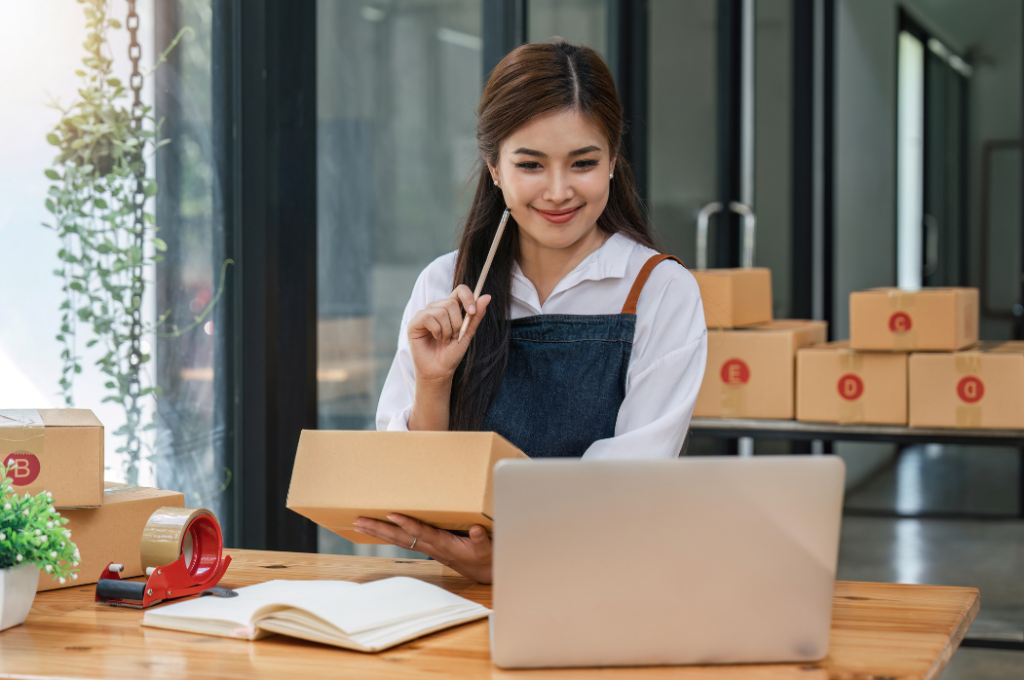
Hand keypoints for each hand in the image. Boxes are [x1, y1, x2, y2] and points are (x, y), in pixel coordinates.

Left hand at [353, 514, 492, 584]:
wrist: (484, 572)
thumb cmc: (485, 558)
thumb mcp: (487, 549)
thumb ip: (481, 540)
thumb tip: (476, 530)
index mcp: (444, 544)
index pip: (421, 533)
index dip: (407, 524)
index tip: (391, 515)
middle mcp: (431, 547)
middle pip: (400, 537)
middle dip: (379, 529)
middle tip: (359, 520)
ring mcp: (428, 548)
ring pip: (398, 539)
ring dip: (378, 532)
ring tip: (360, 524)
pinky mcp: (428, 547)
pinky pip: (404, 540)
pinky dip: (389, 534)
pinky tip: (378, 530)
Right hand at [408, 286, 490, 384]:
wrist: (440, 370)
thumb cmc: (452, 353)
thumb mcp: (468, 333)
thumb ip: (476, 316)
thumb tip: (487, 297)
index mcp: (450, 309)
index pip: (459, 290)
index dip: (467, 297)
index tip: (472, 312)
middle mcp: (436, 308)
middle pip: (451, 303)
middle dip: (457, 323)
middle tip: (454, 336)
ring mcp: (424, 314)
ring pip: (441, 311)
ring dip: (446, 330)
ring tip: (443, 340)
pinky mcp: (414, 323)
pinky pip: (428, 317)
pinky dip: (436, 330)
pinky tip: (435, 338)